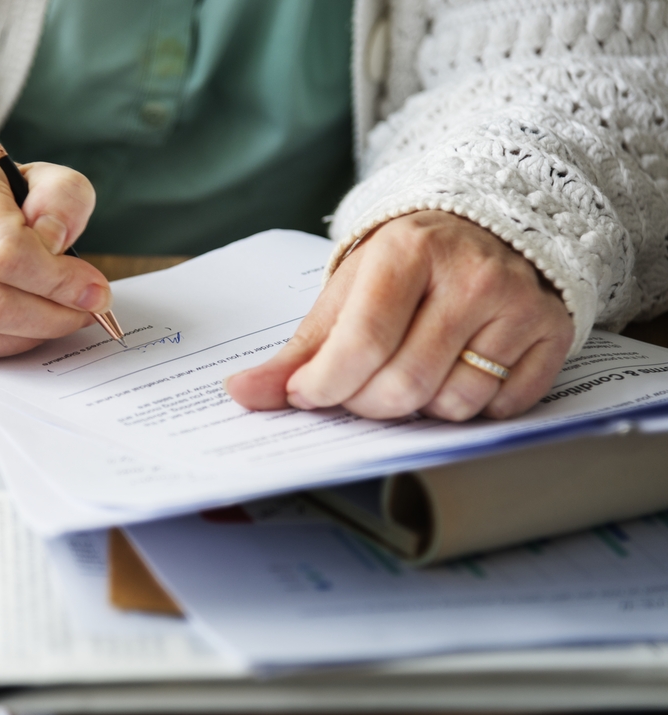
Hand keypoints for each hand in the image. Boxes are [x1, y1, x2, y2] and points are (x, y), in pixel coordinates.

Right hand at [0, 146, 107, 356]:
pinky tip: (24, 326)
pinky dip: (4, 343)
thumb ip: (61, 198)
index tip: (94, 290)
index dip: (57, 279)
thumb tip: (56, 241)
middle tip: (85, 311)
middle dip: (52, 313)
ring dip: (33, 333)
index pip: (6, 250)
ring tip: (59, 316)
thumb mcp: (36, 181)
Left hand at [225, 211, 574, 420]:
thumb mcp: (345, 294)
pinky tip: (460, 369)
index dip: (325, 386)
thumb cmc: (404, 268)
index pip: (360, 345)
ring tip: (416, 368)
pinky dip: (471, 406)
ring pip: (453, 404)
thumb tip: (242, 395)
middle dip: (368, 404)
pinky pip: (501, 408)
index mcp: (407, 253)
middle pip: (403, 385)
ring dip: (422, 407)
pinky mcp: (553, 331)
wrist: (485, 227)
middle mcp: (471, 274)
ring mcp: (518, 303)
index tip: (310, 393)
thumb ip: (296, 352)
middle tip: (363, 387)